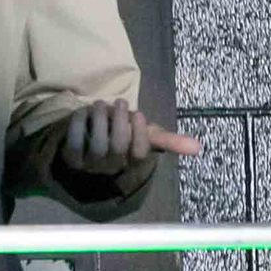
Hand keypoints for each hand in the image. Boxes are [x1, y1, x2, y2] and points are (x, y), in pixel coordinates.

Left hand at [56, 100, 202, 189]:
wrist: (91, 149)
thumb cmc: (126, 139)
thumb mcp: (147, 138)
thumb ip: (170, 141)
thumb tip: (199, 147)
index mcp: (133, 164)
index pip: (140, 154)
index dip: (140, 133)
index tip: (139, 113)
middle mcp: (113, 168)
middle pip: (117, 147)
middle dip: (119, 122)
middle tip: (119, 102)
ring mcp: (91, 166)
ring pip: (96, 144)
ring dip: (99, 119)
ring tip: (100, 104)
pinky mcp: (72, 159)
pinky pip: (73, 142)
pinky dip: (78, 124)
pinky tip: (83, 112)